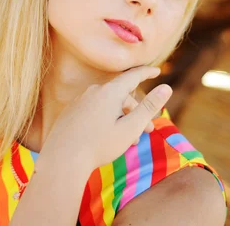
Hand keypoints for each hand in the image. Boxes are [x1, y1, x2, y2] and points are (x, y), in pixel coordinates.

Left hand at [38, 66, 172, 171]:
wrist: (62, 159)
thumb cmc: (99, 145)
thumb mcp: (130, 128)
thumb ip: (149, 107)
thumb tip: (167, 87)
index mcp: (110, 92)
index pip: (132, 76)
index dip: (146, 73)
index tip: (156, 70)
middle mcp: (94, 91)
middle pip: (121, 95)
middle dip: (137, 110)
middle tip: (148, 130)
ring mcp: (80, 101)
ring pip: (108, 104)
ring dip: (122, 118)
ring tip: (129, 140)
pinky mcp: (71, 112)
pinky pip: (94, 110)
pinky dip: (107, 119)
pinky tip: (109, 136)